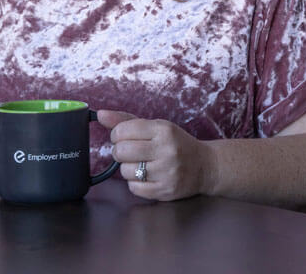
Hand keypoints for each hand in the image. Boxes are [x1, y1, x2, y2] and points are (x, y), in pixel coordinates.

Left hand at [97, 110, 212, 201]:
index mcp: (162, 130)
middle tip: (128, 151)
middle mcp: (166, 150)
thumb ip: (125, 120)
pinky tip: (146, 176)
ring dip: (127, 168)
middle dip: (119, 151)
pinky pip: (134, 188)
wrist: (206, 166)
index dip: (116, 134)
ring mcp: (167, 172)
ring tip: (139, 164)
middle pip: (122, 151)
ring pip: (126, 171)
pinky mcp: (166, 190)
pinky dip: (135, 182)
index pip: (123, 130)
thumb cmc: (175, 143)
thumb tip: (100, 114)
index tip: (121, 136)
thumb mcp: (155, 126)